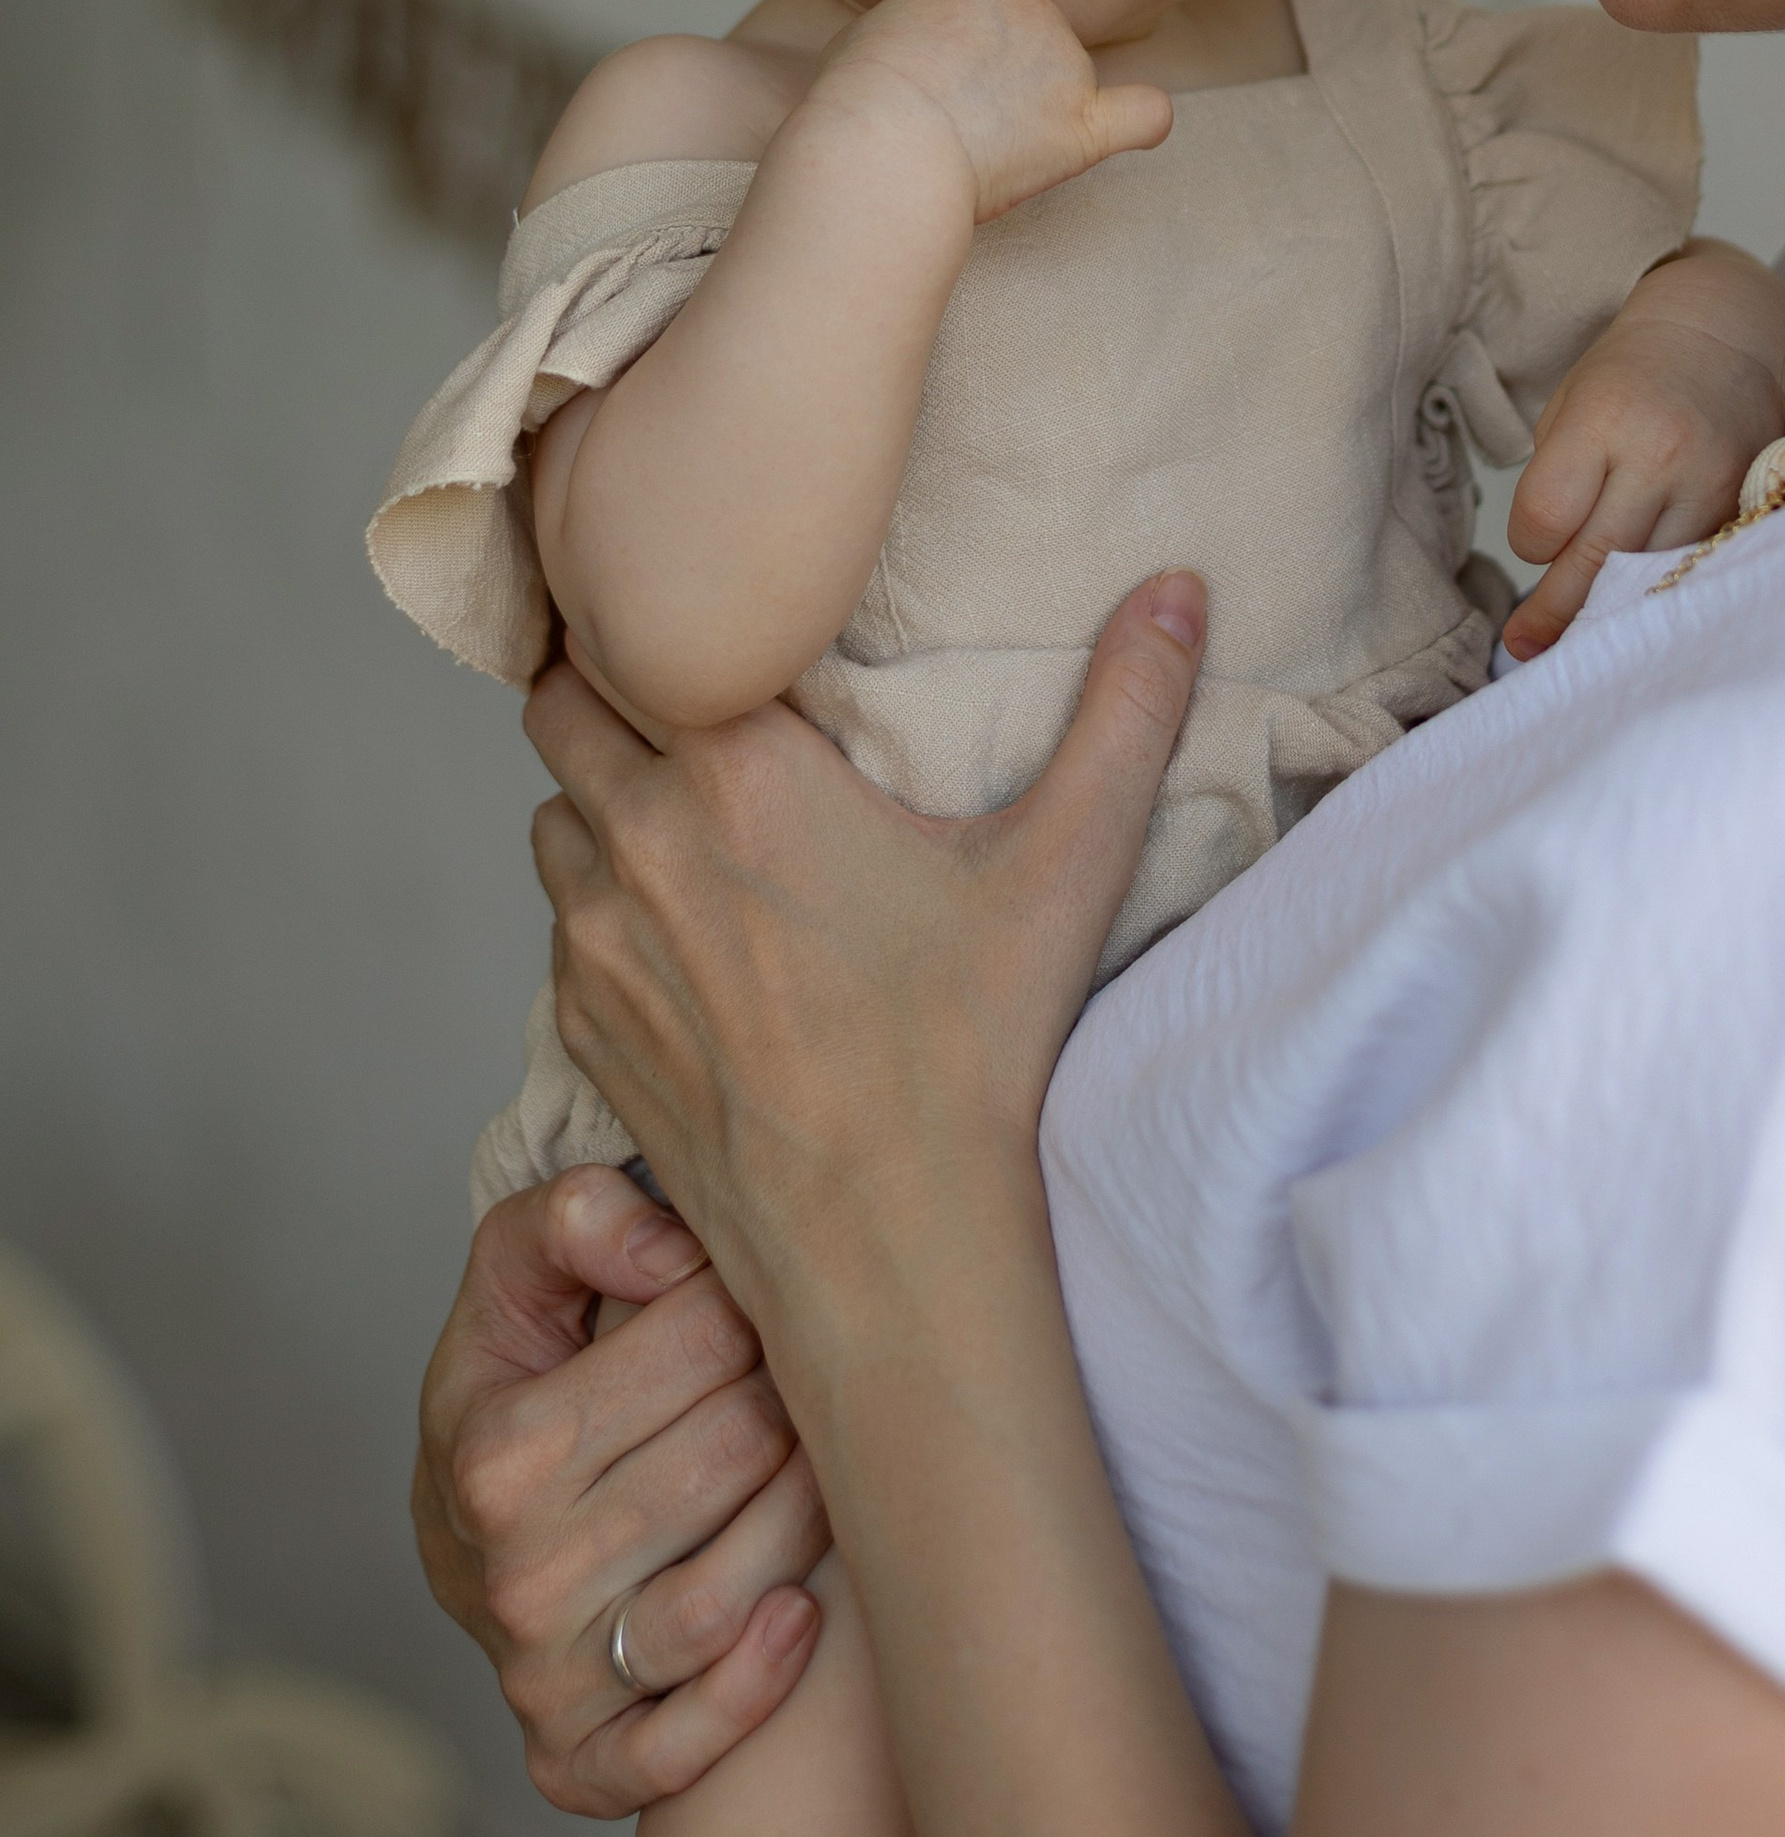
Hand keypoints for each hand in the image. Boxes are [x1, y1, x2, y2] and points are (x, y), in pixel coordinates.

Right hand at [413, 1166, 829, 1812]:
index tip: (767, 1292)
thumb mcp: (513, 1283)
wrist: (461, 1539)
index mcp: (500, 1447)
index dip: (758, 1298)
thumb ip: (572, 1221)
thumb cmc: (516, 1390)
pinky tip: (802, 1615)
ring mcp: (547, 1676)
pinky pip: (676, 1751)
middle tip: (816, 1370)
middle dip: (796, 1393)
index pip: (702, 1340)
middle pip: (737, 1452)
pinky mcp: (576, 1761)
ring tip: (824, 1464)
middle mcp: (517, 1572)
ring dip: (806, 1515)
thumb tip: (670, 1242)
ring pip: (730, 1591)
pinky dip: (752, 1689)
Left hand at [524, 573, 1208, 1335]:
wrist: (887, 1246)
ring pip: (553, 814)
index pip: (622, 624)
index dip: (650, 607)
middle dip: (615, 691)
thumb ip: (1126, 712)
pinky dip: (602, 908)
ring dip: (601, 800)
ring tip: (692, 818)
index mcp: (737, 772)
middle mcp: (639, 840)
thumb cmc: (972, 1055)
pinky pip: (558, 923)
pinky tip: (688, 933)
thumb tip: (1178, 590)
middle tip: (697, 701)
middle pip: (562, 705)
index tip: (704, 612)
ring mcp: (592, 941)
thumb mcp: (1064, 869)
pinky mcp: (582, 1026)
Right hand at [811, 0, 1171, 223]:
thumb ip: (922, 19)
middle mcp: (1032, 4)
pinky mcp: (1081, 128)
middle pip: (1026, 15)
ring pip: (1061, 70)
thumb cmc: (858, 98)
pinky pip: (1143, 114)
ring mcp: (1065, 65)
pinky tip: (1119, 124)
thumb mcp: (873, 24)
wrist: (886, 150)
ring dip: (1031, 98)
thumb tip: (936, 48)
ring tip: (973, 137)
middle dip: (994, 51)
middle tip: (943, 96)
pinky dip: (1139, 118)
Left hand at [1503, 255, 1784, 657]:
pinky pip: (1688, 567)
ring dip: (1608, 610)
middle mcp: (1659, 454)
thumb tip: (1545, 567)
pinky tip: (1634, 604)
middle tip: (1524, 645)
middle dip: (1553, 612)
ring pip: (1645, 578)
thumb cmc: (1631, 376)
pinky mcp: (1739, 509)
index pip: (1545, 517)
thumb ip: (1556, 480)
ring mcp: (1707, 486)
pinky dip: (1657, 588)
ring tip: (1575, 638)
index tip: (1534, 538)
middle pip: (1594, 561)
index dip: (1530, 540)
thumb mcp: (1573, 405)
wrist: (1728, 342)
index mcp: (1602, 418)